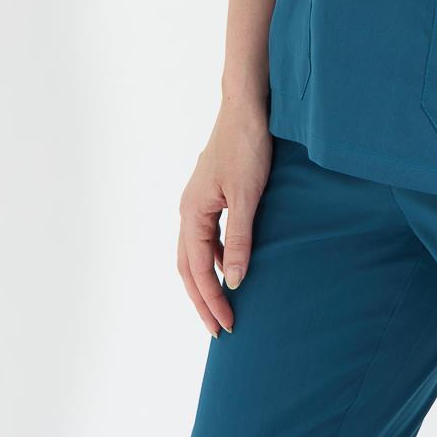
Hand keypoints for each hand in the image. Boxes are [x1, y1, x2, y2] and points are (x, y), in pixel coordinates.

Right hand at [176, 94, 272, 336]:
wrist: (247, 107)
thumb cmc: (247, 147)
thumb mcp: (248, 197)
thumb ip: (240, 240)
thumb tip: (232, 282)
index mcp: (192, 213)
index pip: (197, 270)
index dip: (210, 301)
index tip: (225, 327)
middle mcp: (188, 210)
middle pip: (188, 267)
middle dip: (202, 300)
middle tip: (219, 329)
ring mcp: (197, 201)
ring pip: (194, 253)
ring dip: (206, 280)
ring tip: (222, 306)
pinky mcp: (210, 194)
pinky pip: (206, 236)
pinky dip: (214, 258)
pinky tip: (230, 266)